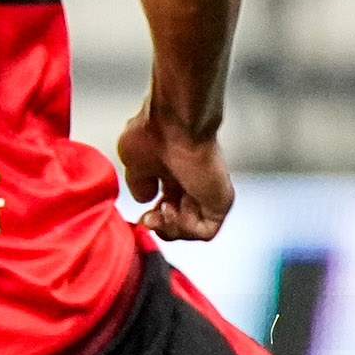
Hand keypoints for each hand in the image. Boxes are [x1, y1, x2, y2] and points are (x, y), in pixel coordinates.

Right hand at [116, 111, 231, 242]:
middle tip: (149, 219)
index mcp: (174, 172)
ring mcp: (208, 193)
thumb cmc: (154, 132)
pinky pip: (206, 231)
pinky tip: (176, 215)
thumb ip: (139, 185)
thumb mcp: (134, 163)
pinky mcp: (220, 201)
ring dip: (172, 230)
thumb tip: (145, 199)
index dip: (152, 219)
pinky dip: (186, 231)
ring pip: (192, 229)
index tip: (142, 217)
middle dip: (160, 227)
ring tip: (164, 212)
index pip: (167, 208)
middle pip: (179, 222)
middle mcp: (192, 183)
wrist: (176, 123)